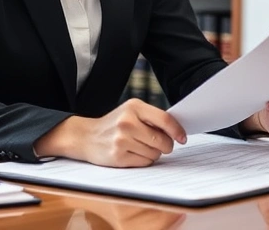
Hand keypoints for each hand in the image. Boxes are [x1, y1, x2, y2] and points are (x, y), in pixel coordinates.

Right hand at [35, 98, 186, 167]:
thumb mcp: (130, 112)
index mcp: (134, 107)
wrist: (86, 136)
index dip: (177, 131)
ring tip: (139, 147)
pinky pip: (145, 162)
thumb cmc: (114, 124)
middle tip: (158, 144)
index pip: (165, 120)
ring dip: (153, 153)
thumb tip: (177, 132)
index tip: (182, 138)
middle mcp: (127, 122)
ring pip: (155, 153)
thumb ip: (152, 118)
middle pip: (163, 140)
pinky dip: (143, 160)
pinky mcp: (118, 156)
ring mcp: (122, 139)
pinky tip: (132, 154)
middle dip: (165, 145)